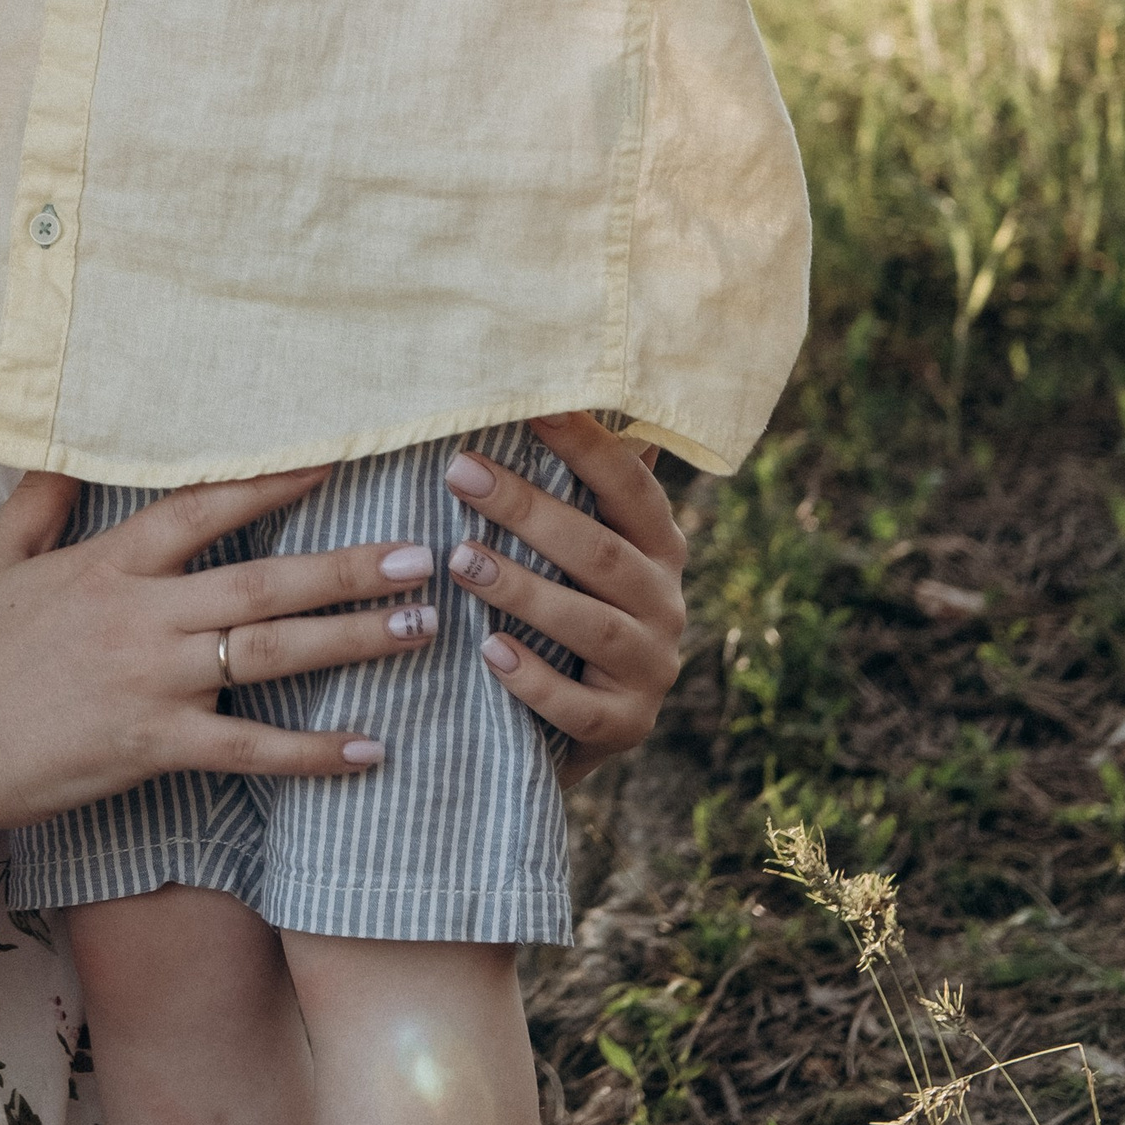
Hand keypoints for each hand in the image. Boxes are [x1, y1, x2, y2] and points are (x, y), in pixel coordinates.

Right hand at [0, 468, 445, 825]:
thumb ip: (40, 504)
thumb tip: (68, 451)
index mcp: (108, 564)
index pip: (204, 507)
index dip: (272, 481)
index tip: (335, 462)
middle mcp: (143, 615)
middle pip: (263, 579)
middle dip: (348, 565)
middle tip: (421, 553)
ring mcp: (154, 681)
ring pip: (271, 653)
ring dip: (351, 639)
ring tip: (418, 625)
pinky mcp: (155, 745)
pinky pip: (250, 748)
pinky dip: (313, 752)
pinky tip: (369, 749)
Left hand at [442, 418, 687, 781]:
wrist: (568, 726)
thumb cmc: (560, 611)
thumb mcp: (572, 553)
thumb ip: (570, 492)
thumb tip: (544, 398)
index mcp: (657, 545)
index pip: (628, 485)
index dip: (585, 445)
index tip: (531, 405)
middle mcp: (664, 601)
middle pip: (598, 550)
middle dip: (528, 509)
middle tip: (460, 473)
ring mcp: (651, 667)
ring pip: (591, 626)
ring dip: (524, 591)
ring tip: (460, 560)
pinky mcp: (626, 725)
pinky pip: (581, 706)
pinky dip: (534, 679)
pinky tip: (489, 652)